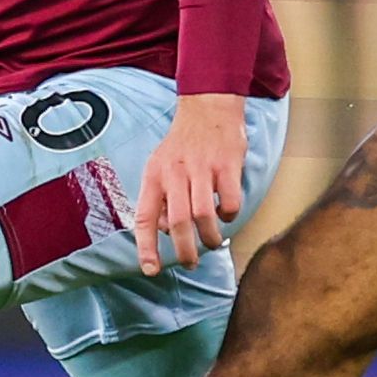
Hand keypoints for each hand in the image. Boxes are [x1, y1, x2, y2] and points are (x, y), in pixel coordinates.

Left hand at [134, 93, 246, 274]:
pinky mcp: (228, 164)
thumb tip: (166, 230)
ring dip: (210, 237)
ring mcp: (202, 168)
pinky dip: (230, 215)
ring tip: (213, 242)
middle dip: (185, 251)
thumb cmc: (183, 144)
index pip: (145, 217)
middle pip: (179, 222)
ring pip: (204, 216)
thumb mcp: (161, 166)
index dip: (146, 247)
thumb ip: (161, 198)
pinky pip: (230, 201)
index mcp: (155, 175)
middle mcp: (176, 172)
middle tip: (191, 263)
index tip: (151, 270)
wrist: (208, 106)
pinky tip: (227, 213)